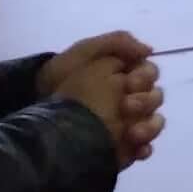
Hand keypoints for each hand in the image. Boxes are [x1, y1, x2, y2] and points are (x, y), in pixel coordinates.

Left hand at [42, 33, 163, 163]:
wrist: (36, 103)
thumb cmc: (62, 74)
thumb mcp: (86, 51)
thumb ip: (118, 43)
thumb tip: (149, 51)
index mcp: (125, 74)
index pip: (151, 73)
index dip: (145, 77)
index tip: (129, 82)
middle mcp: (132, 97)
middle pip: (156, 98)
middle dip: (145, 102)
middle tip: (126, 106)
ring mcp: (129, 123)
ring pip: (155, 123)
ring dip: (149, 127)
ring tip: (132, 133)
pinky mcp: (123, 146)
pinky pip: (144, 148)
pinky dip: (144, 148)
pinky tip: (136, 149)